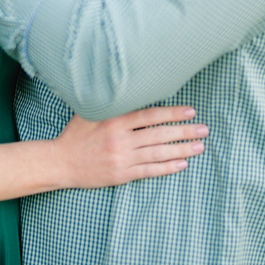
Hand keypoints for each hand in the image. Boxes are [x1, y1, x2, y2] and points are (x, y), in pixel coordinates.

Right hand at [54, 106, 207, 188]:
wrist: (60, 162)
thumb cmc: (74, 135)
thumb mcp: (88, 113)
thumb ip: (108, 104)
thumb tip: (128, 90)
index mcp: (114, 121)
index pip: (149, 116)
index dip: (171, 113)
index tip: (190, 111)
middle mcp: (120, 140)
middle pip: (159, 135)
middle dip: (184, 132)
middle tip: (204, 130)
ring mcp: (122, 159)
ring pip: (157, 154)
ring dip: (181, 150)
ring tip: (198, 146)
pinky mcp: (121, 175)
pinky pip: (149, 171)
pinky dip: (166, 168)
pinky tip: (181, 164)